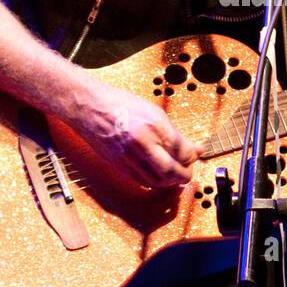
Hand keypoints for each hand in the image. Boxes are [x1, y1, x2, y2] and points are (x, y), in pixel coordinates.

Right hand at [74, 86, 202, 189]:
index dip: (193, 156)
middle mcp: (143, 144)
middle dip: (185, 175)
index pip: (183, 151)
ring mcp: (129, 157)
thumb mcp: (153, 111)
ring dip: (170, 182)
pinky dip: (154, 182)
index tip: (197, 153)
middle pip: (172, 172)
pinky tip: (159, 174)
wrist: (89, 107)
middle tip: (189, 171)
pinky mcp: (119, 166)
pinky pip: (142, 181)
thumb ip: (172, 132)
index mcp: (155, 126)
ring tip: (175, 174)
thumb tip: (191, 148)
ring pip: (157, 182)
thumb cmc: (120, 104)